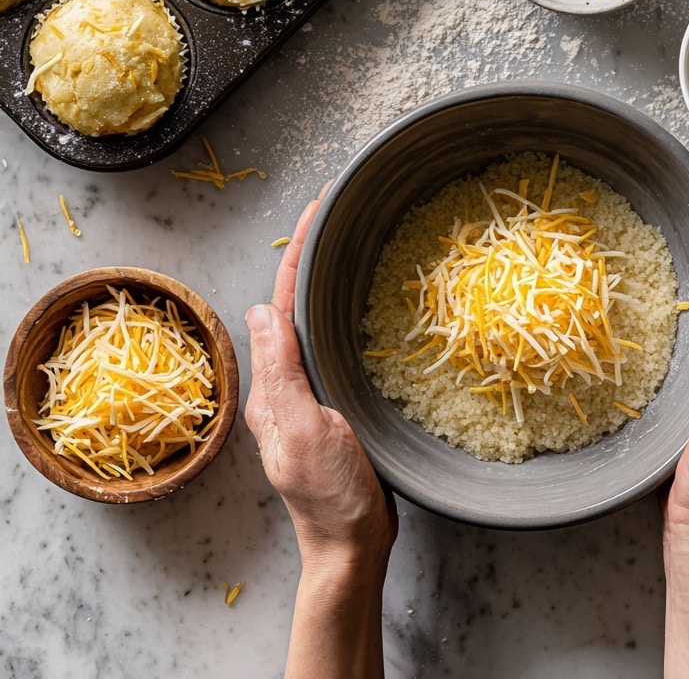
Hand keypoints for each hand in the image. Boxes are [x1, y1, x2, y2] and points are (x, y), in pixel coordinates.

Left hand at [244, 195, 396, 574]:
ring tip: (351, 241)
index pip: (282, 302)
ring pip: (315, 323)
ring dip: (328, 280)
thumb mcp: (304, 428)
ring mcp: (309, 395)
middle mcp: (285, 384)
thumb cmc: (331, 494)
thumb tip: (259, 307)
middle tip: (338, 211)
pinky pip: (334, 347)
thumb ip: (282, 372)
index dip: (298, 251)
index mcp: (272, 385)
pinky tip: (365, 305)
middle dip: (311, 254)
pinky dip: (345, 314)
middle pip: (295, 304)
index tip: (318, 207)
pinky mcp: (333, 405)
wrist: (353, 546)